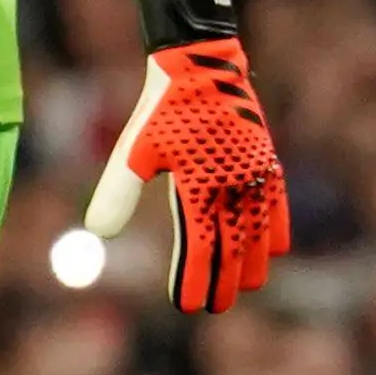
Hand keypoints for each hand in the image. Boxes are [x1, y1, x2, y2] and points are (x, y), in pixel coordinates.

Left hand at [84, 31, 288, 310]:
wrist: (201, 65)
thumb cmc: (161, 110)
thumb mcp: (133, 150)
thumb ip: (118, 191)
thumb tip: (98, 231)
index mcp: (200, 187)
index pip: (199, 248)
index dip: (194, 280)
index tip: (187, 306)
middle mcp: (234, 186)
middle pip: (232, 249)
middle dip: (222, 281)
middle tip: (214, 308)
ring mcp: (256, 175)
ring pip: (259, 234)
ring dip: (251, 263)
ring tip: (244, 287)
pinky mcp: (266, 161)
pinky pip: (277, 206)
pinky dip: (276, 231)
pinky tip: (274, 251)